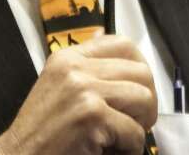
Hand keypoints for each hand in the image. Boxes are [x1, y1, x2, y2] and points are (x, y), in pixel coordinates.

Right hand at [0, 35, 156, 154]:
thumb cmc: (41, 132)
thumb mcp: (59, 87)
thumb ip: (87, 72)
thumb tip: (127, 61)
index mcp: (67, 57)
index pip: (122, 44)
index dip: (140, 67)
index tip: (140, 88)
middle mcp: (75, 68)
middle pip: (140, 71)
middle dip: (147, 100)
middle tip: (137, 121)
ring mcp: (83, 90)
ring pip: (143, 98)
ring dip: (140, 124)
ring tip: (123, 138)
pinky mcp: (91, 116)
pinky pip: (134, 131)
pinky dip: (131, 148)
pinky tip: (113, 151)